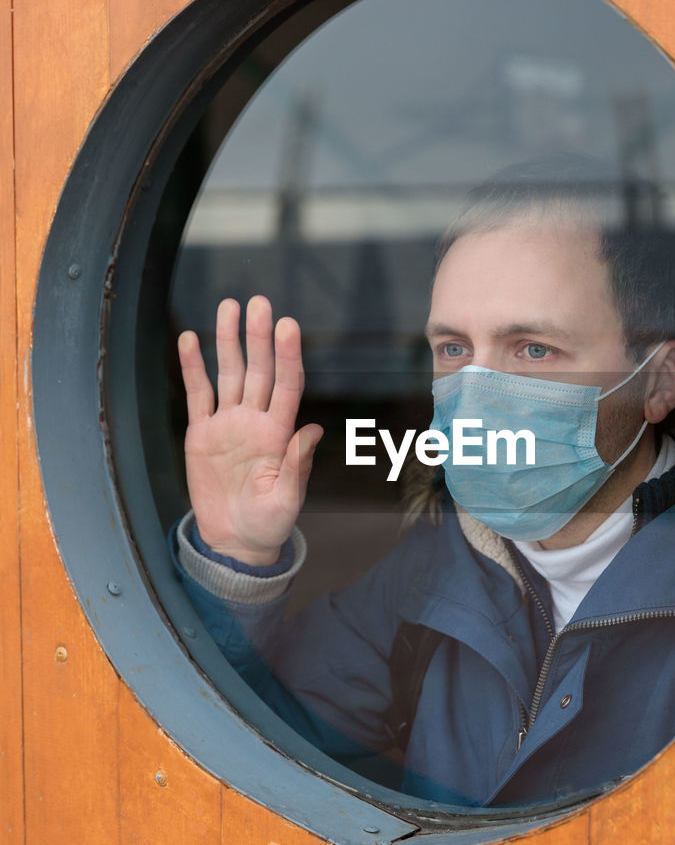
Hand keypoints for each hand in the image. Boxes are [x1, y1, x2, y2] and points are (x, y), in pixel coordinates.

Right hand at [177, 295, 321, 565]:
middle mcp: (255, 421)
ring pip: (229, 373)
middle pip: (259, 370)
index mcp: (279, 434)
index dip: (288, 355)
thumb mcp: (285, 502)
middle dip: (258, 337)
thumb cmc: (268, 524)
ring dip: (229, 341)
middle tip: (258, 303)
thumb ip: (296, 468)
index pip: (286, 385)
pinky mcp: (202, 433)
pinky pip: (198, 394)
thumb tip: (312, 432)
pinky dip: (193, 366)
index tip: (288, 325)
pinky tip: (191, 339)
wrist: (235, 541)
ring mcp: (229, 424)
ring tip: (229, 306)